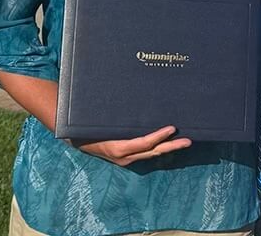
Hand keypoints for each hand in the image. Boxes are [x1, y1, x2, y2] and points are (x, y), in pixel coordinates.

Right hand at [70, 125, 191, 165]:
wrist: (72, 138)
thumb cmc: (84, 126)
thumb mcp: (96, 123)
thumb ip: (110, 118)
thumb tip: (127, 102)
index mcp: (117, 148)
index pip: (143, 143)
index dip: (158, 136)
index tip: (172, 128)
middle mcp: (124, 157)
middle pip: (152, 152)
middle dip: (172, 146)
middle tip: (189, 140)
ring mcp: (125, 159)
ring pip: (151, 154)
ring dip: (168, 147)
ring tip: (183, 141)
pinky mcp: (126, 157)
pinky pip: (145, 153)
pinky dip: (158, 147)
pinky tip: (168, 141)